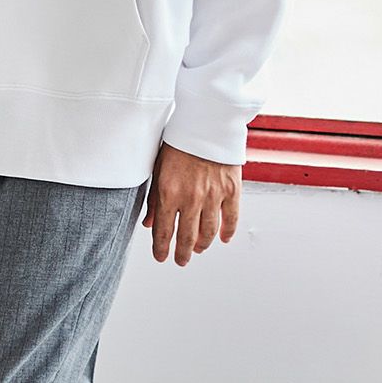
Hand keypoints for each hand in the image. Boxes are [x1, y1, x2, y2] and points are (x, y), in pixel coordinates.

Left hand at [143, 142, 240, 264]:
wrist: (206, 122)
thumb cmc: (178, 142)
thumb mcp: (158, 169)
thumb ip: (154, 199)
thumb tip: (149, 224)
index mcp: (169, 193)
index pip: (164, 232)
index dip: (162, 249)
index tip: (161, 258)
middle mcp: (191, 198)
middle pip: (187, 237)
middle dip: (182, 253)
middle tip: (181, 261)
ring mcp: (213, 195)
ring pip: (209, 232)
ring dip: (203, 245)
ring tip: (199, 250)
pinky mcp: (232, 189)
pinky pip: (231, 218)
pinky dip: (227, 232)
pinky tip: (223, 239)